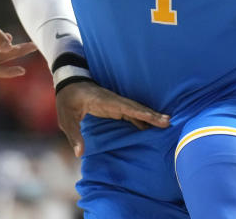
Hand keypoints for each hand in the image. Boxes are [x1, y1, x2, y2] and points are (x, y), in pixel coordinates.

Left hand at [55, 80, 169, 156]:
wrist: (69, 83)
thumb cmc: (67, 100)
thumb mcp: (66, 118)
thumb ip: (74, 135)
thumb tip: (80, 154)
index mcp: (102, 100)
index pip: (124, 107)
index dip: (139, 112)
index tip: (153, 117)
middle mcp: (113, 100)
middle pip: (135, 107)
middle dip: (151, 114)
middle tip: (168, 121)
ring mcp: (115, 102)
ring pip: (136, 109)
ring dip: (150, 116)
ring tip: (167, 123)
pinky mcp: (115, 106)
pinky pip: (131, 113)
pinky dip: (142, 118)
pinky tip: (152, 125)